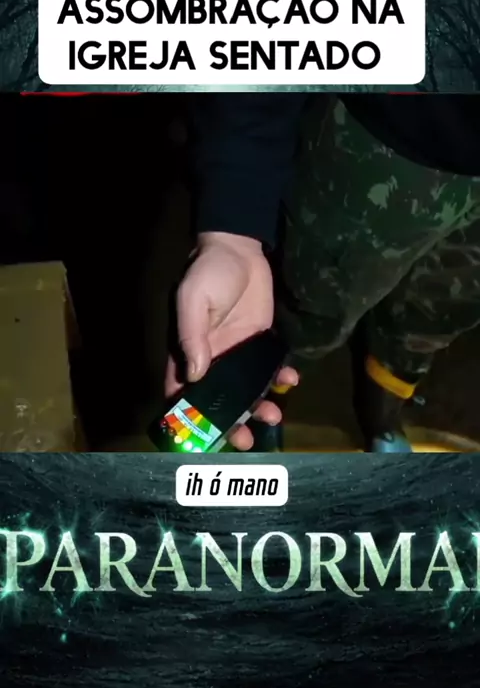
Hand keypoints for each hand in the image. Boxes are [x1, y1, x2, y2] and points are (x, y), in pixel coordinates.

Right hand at [165, 231, 298, 449]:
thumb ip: (192, 335)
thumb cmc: (209, 271)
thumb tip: (193, 374)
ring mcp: (238, 353)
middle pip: (218, 400)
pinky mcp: (261, 343)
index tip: (201, 438)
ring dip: (257, 407)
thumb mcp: (193, 299)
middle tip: (243, 440)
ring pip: (246, 390)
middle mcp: (212, 358)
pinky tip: (290, 382)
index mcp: (187, 351)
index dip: (187, 416)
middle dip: (229, 423)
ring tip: (272, 417)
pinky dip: (280, 379)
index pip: (181, 391)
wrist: (241, 247)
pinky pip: (270, 368)